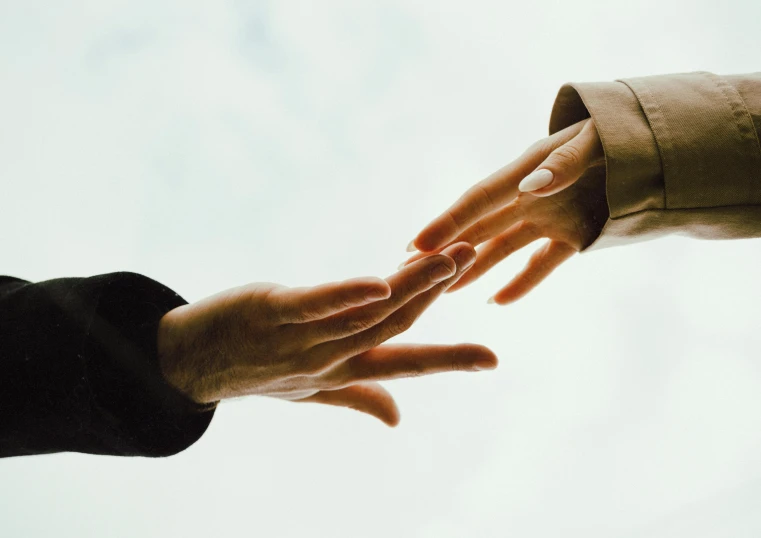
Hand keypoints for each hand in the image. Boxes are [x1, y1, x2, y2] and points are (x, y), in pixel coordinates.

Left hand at [157, 242, 495, 425]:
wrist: (188, 365)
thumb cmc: (257, 371)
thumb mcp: (312, 389)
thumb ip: (358, 397)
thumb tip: (399, 420)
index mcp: (342, 371)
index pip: (403, 364)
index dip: (448, 362)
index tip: (493, 360)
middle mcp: (328, 358)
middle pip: (392, 325)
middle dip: (435, 293)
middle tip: (473, 257)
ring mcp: (300, 338)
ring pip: (366, 313)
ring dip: (410, 285)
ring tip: (448, 255)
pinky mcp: (272, 312)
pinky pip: (316, 306)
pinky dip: (349, 295)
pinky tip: (380, 281)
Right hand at [405, 118, 607, 304]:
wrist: (658, 145)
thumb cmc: (623, 132)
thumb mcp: (598, 139)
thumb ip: (566, 162)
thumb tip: (530, 187)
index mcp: (528, 169)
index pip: (479, 200)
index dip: (448, 223)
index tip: (416, 246)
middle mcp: (529, 196)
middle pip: (478, 228)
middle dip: (443, 249)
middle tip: (404, 272)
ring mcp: (549, 219)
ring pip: (501, 249)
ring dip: (472, 268)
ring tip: (442, 291)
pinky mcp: (572, 237)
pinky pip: (541, 265)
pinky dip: (521, 283)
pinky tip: (497, 302)